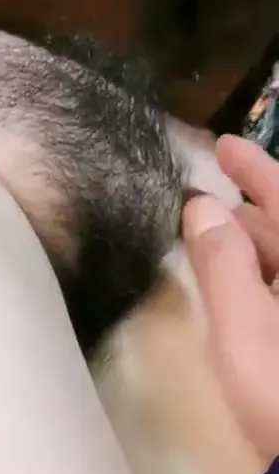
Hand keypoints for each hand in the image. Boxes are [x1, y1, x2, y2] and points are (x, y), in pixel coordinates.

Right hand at [182, 135, 278, 466]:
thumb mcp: (245, 328)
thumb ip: (223, 265)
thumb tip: (205, 210)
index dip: (257, 170)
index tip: (223, 145)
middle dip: (250, 216)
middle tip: (204, 207)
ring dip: (257, 251)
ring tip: (216, 244)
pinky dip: (269, 284)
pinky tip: (246, 290)